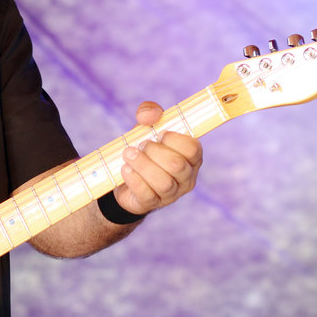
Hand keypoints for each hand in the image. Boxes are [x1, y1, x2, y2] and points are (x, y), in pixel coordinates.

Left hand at [113, 101, 202, 215]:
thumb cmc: (143, 148)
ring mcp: (172, 193)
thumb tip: (150, 115)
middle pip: (177, 165)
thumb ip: (150, 112)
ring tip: (128, 155)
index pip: (193, 148)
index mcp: (191, 156)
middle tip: (139, 145)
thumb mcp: (146, 127)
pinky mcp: (153, 203)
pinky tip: (125, 169)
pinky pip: (147, 194)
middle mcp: (186, 177)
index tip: (158, 134)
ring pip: (163, 182)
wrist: (123, 174)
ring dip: (142, 165)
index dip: (173, 139)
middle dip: (153, 151)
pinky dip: (133, 179)